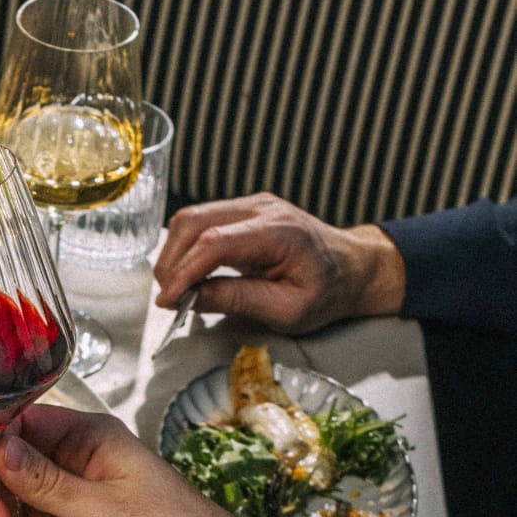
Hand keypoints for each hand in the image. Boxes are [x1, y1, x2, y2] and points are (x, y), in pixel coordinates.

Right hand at [154, 192, 405, 332]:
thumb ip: (239, 300)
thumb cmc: (326, 291)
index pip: (214, 242)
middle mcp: (261, 209)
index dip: (184, 272)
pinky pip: (201, 221)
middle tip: (168, 299)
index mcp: (278, 231)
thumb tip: (193, 298)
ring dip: (174, 254)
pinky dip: (185, 248)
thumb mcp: (287, 310)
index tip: (168, 301)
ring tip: (176, 289)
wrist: (349, 268)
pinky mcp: (243, 212)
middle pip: (194, 221)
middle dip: (172, 262)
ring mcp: (250, 206)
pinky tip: (189, 274)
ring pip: (191, 217)